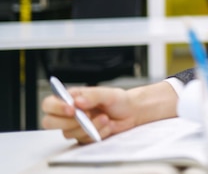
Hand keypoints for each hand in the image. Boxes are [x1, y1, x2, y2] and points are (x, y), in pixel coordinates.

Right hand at [41, 81, 178, 143]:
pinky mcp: (84, 136)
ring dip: (88, 126)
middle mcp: (69, 113)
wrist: (131, 112)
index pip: (49, 104)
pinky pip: (83, 140)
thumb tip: (77, 102)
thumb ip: (92, 95)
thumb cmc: (118, 99)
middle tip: (86, 116)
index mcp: (71, 98)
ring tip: (104, 118)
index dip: (56, 107)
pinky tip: (107, 125)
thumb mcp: (107, 93)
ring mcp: (75, 126)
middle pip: (50, 122)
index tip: (71, 109)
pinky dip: (97, 133)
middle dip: (68, 121)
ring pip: (68, 133)